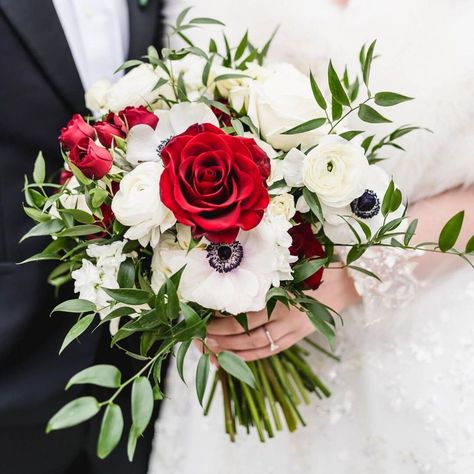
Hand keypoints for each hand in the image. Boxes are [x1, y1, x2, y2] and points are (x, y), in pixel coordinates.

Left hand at [204, 265, 360, 360]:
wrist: (346, 285)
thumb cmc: (318, 268)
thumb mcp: (294, 265)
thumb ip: (269, 272)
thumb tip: (234, 267)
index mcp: (285, 301)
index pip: (247, 319)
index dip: (224, 324)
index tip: (204, 321)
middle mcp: (288, 321)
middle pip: (248, 337)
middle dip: (222, 340)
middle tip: (199, 339)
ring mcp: (293, 332)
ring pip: (257, 348)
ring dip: (232, 352)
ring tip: (210, 352)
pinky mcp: (296, 337)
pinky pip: (270, 351)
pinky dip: (250, 356)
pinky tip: (234, 357)